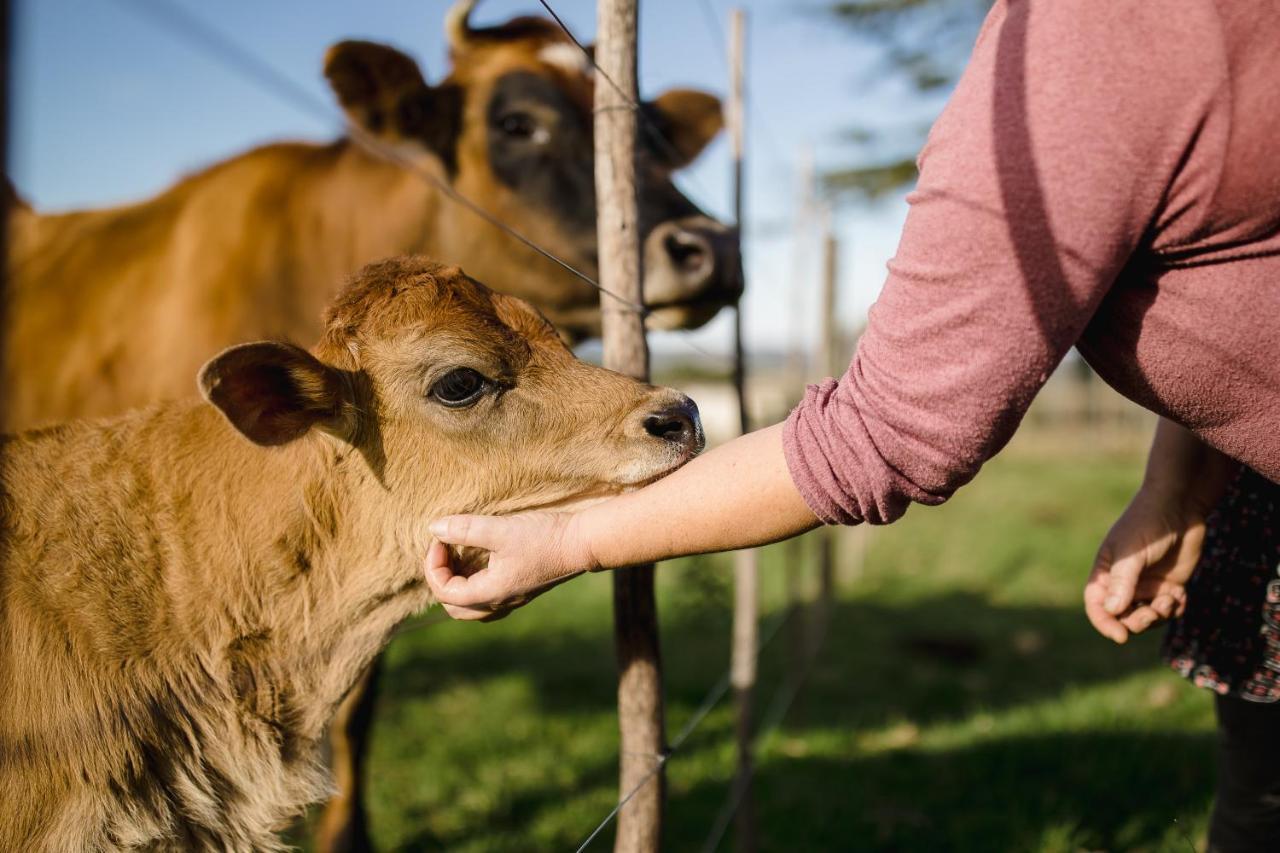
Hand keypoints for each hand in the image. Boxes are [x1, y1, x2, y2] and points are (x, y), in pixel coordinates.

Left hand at [423, 511, 595, 621]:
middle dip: (440, 579)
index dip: (433, 565)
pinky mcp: (520, 591)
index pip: (444, 591)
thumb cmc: (543, 537)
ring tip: (458, 557)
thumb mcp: (501, 529)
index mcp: (490, 593)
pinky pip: (487, 601)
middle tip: (444, 550)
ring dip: (456, 586)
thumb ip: (465, 529)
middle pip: (453, 607)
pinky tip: (479, 563)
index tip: (440, 538)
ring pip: (470, 608)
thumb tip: (434, 528)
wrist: (581, 543)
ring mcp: (511, 599)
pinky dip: (473, 586)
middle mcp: (499, 602)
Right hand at [1083, 489, 1206, 643]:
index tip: (1120, 636)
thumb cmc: (1147, 524)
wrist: (1180, 505)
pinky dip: (1174, 610)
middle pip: (1123, 616)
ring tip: (1169, 600)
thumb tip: (1113, 611)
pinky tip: (1180, 596)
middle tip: (1152, 613)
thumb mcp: (1132, 553)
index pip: (1097, 605)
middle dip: (1137, 622)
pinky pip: (1169, 610)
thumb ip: (1123, 582)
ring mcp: (1148, 585)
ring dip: (1158, 616)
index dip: (1104, 623)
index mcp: (1106, 573)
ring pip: (1148, 617)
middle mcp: (1124, 582)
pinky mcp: (1170, 585)